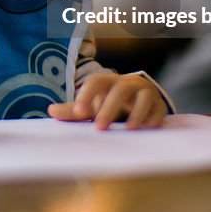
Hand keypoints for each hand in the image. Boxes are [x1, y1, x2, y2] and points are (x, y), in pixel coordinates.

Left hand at [47, 72, 166, 129]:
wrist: (137, 100)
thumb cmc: (109, 103)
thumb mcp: (92, 106)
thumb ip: (74, 110)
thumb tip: (51, 111)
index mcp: (107, 83)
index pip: (96, 82)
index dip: (87, 95)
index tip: (80, 113)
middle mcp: (127, 84)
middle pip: (119, 90)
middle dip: (109, 108)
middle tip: (99, 127)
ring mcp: (145, 93)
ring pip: (143, 96)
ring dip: (136, 112)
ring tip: (129, 129)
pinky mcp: (158, 105)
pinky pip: (159, 108)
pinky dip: (154, 117)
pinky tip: (148, 128)